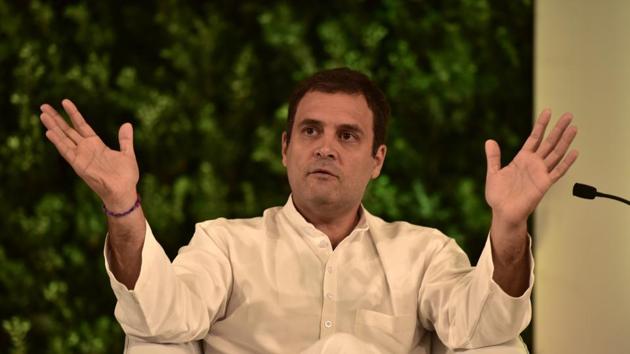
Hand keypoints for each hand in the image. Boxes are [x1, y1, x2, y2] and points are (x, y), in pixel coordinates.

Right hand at [40, 99, 138, 209]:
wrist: (124, 191)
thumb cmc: (126, 176)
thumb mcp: (127, 154)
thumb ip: (125, 140)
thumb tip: (127, 123)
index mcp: (96, 145)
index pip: (82, 125)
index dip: (73, 114)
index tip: (64, 101)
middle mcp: (86, 149)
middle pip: (68, 130)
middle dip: (56, 118)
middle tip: (43, 106)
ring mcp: (81, 156)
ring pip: (63, 138)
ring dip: (53, 127)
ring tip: (42, 114)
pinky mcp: (78, 165)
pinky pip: (66, 151)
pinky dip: (58, 142)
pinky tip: (49, 132)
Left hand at [484, 109, 578, 225]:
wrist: (503, 213)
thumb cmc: (498, 196)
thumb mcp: (493, 172)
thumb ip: (493, 157)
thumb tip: (490, 141)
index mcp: (521, 159)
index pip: (534, 138)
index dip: (541, 125)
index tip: (548, 112)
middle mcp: (533, 164)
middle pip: (549, 142)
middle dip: (558, 128)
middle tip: (568, 115)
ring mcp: (540, 173)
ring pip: (556, 153)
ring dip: (565, 141)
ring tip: (573, 128)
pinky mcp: (544, 184)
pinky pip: (557, 171)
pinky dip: (566, 162)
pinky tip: (574, 152)